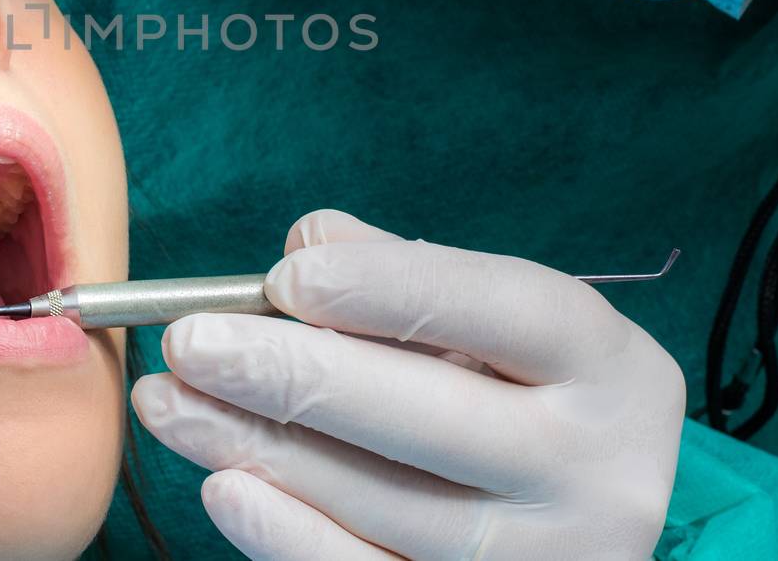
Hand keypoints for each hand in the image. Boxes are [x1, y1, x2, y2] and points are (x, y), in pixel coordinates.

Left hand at [132, 209, 683, 559]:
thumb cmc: (526, 392)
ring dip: (259, 449)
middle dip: (292, 374)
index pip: (498, 310)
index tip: (286, 276)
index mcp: (607, 364)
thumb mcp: (499, 325)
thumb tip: (304, 247)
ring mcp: (552, 556)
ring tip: (171, 404)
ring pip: (385, 504)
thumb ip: (405, 272)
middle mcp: (598, 467)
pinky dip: (289, 536)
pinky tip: (224, 485)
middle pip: (431, 416)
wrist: (592, 516)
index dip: (386, 288)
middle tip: (189, 343)